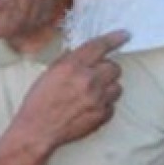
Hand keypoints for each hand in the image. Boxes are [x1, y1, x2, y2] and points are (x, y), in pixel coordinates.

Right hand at [15, 30, 129, 149]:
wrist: (39, 130)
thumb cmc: (40, 102)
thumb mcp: (50, 73)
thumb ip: (70, 61)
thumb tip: (86, 54)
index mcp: (73, 66)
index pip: (100, 47)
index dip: (114, 39)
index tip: (125, 35)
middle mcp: (88, 80)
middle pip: (114, 67)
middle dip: (107, 70)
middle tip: (96, 76)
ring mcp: (97, 99)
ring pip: (117, 87)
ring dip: (108, 88)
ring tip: (93, 93)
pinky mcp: (101, 116)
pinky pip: (112, 105)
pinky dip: (104, 105)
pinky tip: (90, 107)